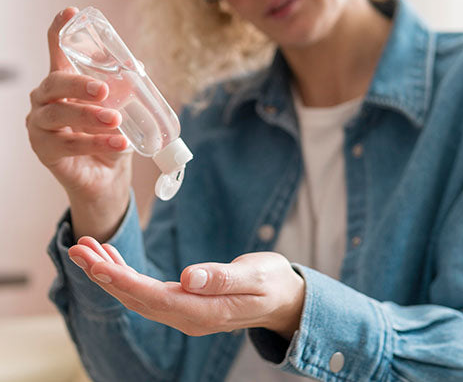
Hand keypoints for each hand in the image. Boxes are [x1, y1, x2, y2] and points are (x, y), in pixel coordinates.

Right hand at [25, 8, 132, 240]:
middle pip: (55, 83)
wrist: (106, 175)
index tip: (71, 12)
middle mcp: (47, 100)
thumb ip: (125, 89)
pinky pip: (69, 144)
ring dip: (90, 116)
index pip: (58, 52)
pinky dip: (97, 143)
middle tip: (104, 90)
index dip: (60, 32)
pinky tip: (119, 143)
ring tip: (116, 120)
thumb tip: (137, 66)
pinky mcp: (45, 150)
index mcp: (65, 84)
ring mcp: (41, 124)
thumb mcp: (122, 110)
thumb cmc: (111, 136)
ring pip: (59, 114)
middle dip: (79, 84)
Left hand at [68, 238, 304, 338]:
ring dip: (110, 273)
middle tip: (77, 248)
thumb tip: (189, 277)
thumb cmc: (272, 283)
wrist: (282, 298)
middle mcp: (187, 316)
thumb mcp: (255, 276)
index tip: (95, 262)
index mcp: (203, 311)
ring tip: (87, 248)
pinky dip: (127, 273)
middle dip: (104, 274)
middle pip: (136, 298)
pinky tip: (113, 258)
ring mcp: (184, 312)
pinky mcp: (184, 302)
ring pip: (137, 295)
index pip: (153, 297)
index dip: (122, 280)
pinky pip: (147, 290)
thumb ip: (223, 279)